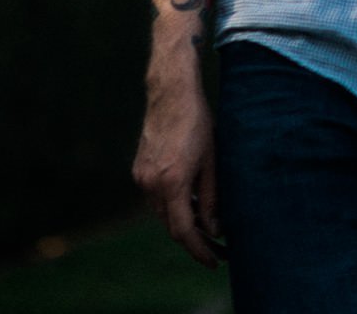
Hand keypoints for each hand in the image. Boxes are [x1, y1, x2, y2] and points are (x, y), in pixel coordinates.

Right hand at [132, 79, 223, 266]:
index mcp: (172, 182)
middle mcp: (150, 184)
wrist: (171, 94)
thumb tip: (215, 228)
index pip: (183, 230)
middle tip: (218, 249)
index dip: (199, 249)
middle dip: (194, 239)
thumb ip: (212, 197)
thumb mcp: (212, 161)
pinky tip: (192, 204)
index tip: (213, 261)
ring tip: (209, 229)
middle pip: (171, 224)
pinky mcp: (139, 170)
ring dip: (183, 222)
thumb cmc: (198, 123)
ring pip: (162, 213)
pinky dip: (173, 206)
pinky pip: (156, 198)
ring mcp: (141, 177)